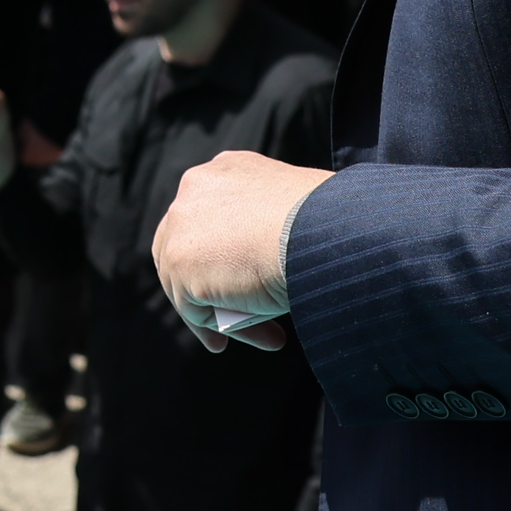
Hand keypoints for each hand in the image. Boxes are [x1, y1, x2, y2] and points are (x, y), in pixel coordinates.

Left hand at [152, 149, 333, 347]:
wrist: (322, 231)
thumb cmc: (331, 222)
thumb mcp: (298, 208)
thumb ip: (273, 224)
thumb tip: (278, 257)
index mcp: (225, 171)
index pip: (210, 217)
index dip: (224, 254)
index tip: (255, 280)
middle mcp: (195, 190)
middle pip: (188, 247)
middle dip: (212, 284)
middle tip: (247, 311)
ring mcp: (181, 226)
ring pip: (191, 281)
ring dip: (221, 313)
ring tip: (268, 336)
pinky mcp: (180, 263)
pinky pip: (194, 308)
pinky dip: (215, 329)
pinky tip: (247, 340)